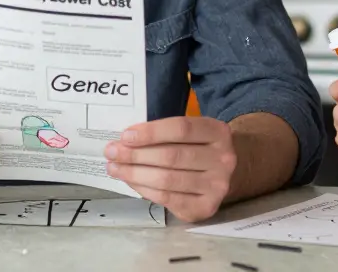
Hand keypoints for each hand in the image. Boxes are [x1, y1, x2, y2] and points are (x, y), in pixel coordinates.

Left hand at [104, 116, 234, 222]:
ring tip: (115, 168)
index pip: (181, 129)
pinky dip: (145, 189)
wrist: (225, 175)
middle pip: (172, 156)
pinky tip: (131, 182)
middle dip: (136, 155)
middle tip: (112, 153)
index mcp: (218, 132)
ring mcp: (216, 186)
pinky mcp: (205, 207)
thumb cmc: (198, 148)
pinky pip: (167, 198)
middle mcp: (223, 159)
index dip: (151, 132)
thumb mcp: (192, 133)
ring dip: (135, 174)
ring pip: (167, 180)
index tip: (125, 136)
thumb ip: (166, 133)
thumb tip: (125, 140)